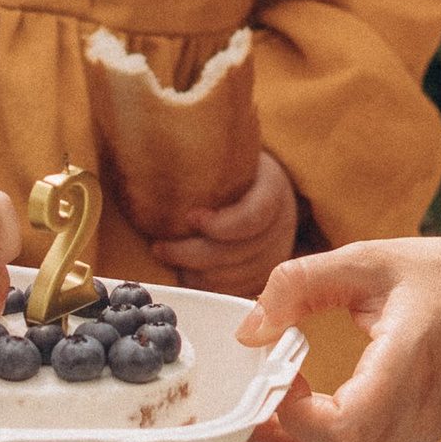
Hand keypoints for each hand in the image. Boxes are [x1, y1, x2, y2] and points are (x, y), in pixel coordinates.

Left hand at [151, 148, 299, 289]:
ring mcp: (277, 253)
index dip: (221, 224)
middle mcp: (282, 225)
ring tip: (168, 260)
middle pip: (236, 253)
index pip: (253, 217)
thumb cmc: (237, 165)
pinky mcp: (266, 274)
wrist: (265, 183)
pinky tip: (185, 274)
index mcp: (273, 189)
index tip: (189, 217)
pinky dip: (208, 287)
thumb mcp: (231, 151)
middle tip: (159, 246)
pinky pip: (235, 292)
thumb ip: (206, 154)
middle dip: (191, 253)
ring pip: (233, 278)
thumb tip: (159, 149)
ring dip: (195, 273)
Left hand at [229, 237, 440, 441]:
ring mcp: (411, 440)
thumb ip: (303, 283)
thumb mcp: (375, 258)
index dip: (296, 416)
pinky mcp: (409, 441)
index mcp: (406, 370)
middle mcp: (409, 421)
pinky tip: (278, 425)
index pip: (346, 430)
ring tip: (237, 440)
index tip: (278, 372)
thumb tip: (249, 328)